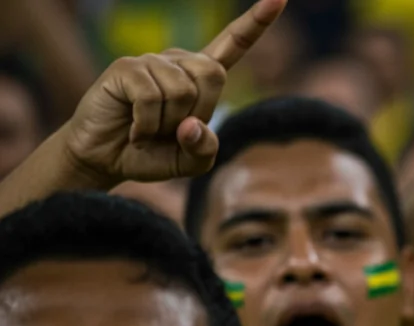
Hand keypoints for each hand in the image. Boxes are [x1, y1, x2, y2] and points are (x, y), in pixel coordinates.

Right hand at [59, 0, 286, 185]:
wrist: (105, 159)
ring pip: (182, 91)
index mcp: (200, 78)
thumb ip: (205, 150)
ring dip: (167, 123)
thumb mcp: (190, 161)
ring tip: (149, 129)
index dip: (256, 23)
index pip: (233, 44)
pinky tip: (134, 130)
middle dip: (199, 111)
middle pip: (213, 74)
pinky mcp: (126, 68)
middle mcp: (178, 62)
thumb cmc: (150, 154)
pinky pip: (151, 98)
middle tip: (172, 130)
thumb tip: (191, 125)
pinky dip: (146, 125)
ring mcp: (151, 61)